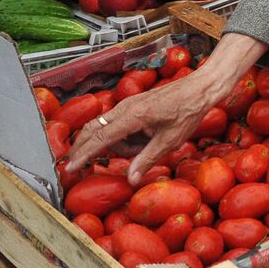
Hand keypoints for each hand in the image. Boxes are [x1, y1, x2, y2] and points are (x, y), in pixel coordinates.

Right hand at [67, 72, 220, 184]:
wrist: (198, 88)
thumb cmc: (187, 112)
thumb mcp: (170, 140)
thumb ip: (147, 159)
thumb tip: (130, 179)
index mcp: (133, 116)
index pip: (101, 138)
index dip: (84, 155)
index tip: (70, 168)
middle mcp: (125, 107)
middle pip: (93, 129)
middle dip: (83, 148)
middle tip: (77, 167)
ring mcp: (127, 104)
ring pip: (106, 128)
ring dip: (117, 145)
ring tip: (145, 148)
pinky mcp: (132, 105)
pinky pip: (117, 123)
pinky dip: (122, 137)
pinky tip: (143, 140)